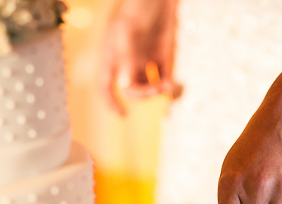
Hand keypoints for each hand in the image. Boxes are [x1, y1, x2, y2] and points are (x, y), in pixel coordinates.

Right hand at [100, 0, 179, 114]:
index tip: (123, 115)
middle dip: (143, 94)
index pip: (105, 85)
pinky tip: (176, 87)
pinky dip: (171, 86)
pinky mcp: (165, 54)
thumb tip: (125, 86)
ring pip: (150, 85)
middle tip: (157, 88)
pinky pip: (166, 77)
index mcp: (112, 55)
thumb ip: (127, 59)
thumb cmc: (136, 4)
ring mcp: (147, 58)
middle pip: (132, 89)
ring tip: (170, 85)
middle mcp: (128, 60)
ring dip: (158, 91)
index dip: (110, 102)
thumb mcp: (128, 31)